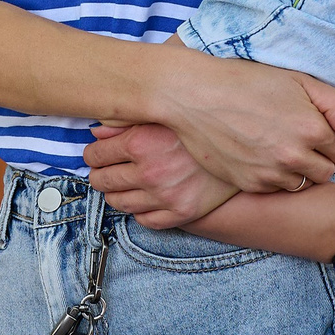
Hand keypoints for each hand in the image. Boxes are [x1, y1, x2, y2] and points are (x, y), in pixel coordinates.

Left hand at [84, 124, 239, 227]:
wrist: (241, 148)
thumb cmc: (199, 125)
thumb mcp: (160, 115)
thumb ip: (125, 122)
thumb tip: (96, 132)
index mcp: (141, 143)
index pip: (96, 155)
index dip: (92, 154)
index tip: (96, 154)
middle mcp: (150, 172)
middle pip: (103, 181)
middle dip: (99, 174)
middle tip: (104, 170)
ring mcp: (165, 196)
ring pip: (119, 203)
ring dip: (115, 193)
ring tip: (121, 184)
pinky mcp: (180, 213)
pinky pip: (145, 220)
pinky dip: (139, 211)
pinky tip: (143, 198)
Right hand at [154, 49, 334, 192]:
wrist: (194, 94)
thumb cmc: (246, 81)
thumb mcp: (296, 79)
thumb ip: (333, 104)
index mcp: (312, 128)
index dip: (334, 142)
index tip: (319, 133)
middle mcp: (294, 156)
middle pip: (326, 173)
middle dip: (320, 159)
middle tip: (300, 141)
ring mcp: (271, 173)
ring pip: (302, 185)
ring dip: (298, 170)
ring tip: (279, 147)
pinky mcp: (250, 184)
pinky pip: (275, 189)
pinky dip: (273, 176)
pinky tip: (259, 154)